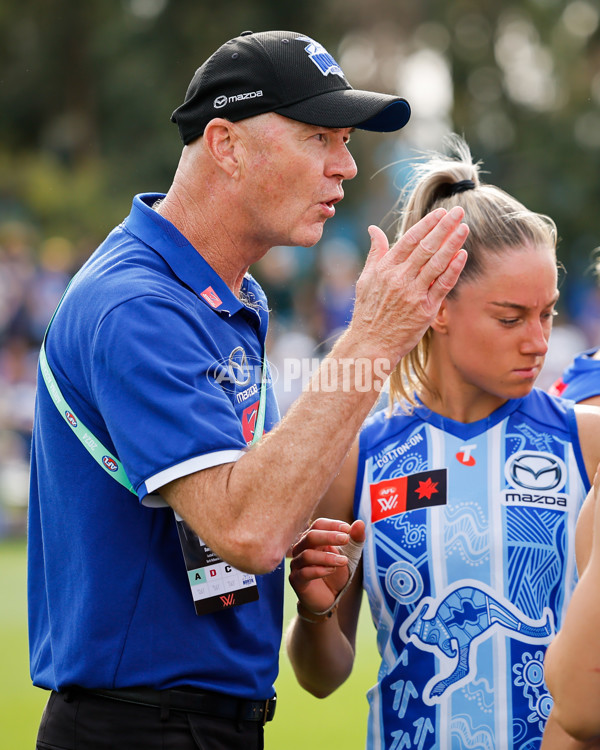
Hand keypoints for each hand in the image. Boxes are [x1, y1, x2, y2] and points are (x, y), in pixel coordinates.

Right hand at [289, 518, 365, 613]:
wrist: (327, 599)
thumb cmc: (335, 574)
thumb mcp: (350, 555)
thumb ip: (355, 540)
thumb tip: (360, 523)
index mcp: (312, 539)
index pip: (318, 525)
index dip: (332, 525)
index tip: (348, 529)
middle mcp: (301, 549)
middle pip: (310, 536)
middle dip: (329, 536)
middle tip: (346, 539)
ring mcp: (297, 565)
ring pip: (307, 555)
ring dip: (328, 557)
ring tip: (343, 561)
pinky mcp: (296, 580)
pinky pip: (304, 572)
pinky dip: (320, 570)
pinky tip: (332, 570)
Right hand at [350, 206, 467, 365]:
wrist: (371, 344)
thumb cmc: (368, 311)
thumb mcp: (366, 279)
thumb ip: (375, 253)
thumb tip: (374, 229)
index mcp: (385, 269)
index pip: (410, 240)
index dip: (427, 224)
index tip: (440, 213)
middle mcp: (400, 279)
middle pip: (426, 247)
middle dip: (444, 227)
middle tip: (459, 212)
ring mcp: (413, 294)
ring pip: (437, 263)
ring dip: (452, 243)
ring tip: (465, 228)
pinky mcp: (425, 310)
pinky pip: (442, 285)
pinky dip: (453, 269)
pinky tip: (463, 255)